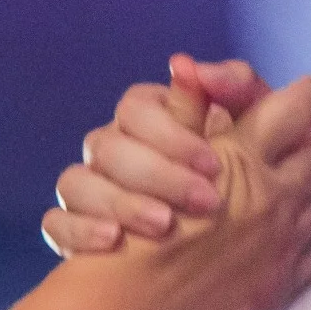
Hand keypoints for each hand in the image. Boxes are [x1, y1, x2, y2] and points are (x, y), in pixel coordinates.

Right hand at [43, 55, 295, 255]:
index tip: (214, 165)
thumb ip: (234, 86)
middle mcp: (112, 148)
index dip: (171, 134)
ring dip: (120, 202)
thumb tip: (187, 66)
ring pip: (74, 182)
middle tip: (206, 202)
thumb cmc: (248, 173)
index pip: (135, 107)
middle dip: (156, 174)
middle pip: (106, 146)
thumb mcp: (255, 128)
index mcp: (148, 116)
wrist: (239, 243)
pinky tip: (114, 241)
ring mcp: (90, 187)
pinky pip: (55, 223)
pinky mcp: (76, 228)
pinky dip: (78, 230)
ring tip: (164, 225)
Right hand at [69, 70, 310, 309]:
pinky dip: (309, 233)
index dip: (304, 95)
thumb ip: (185, 109)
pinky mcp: (285, 282)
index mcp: (246, 158)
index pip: (300, 107)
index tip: (305, 95)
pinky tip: (286, 230)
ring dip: (310, 188)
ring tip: (287, 188)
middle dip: (309, 142)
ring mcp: (286, 244)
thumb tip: (191, 67)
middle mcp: (276, 197)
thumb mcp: (156, 156)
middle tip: (296, 142)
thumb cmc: (133, 229)